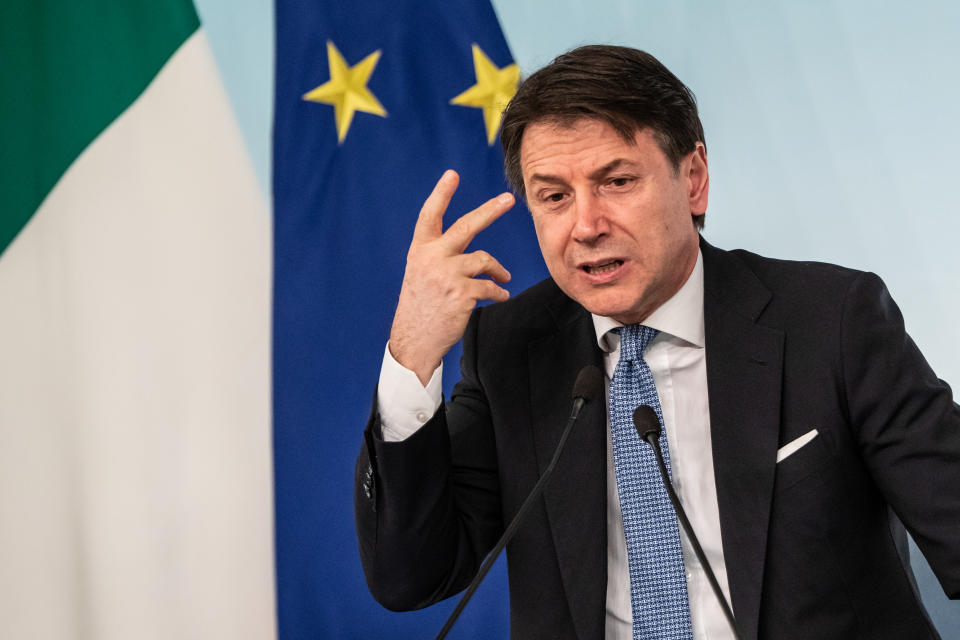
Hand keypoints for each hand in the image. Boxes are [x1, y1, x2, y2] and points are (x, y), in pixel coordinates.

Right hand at [389, 170, 514, 384]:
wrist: (414, 341)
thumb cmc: (421, 308)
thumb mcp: (421, 275)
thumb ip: (439, 257)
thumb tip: (471, 251)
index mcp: (419, 251)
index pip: (429, 216)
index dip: (441, 194)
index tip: (452, 175)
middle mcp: (432, 258)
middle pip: (466, 226)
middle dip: (490, 210)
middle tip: (508, 199)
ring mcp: (447, 275)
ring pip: (484, 259)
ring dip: (498, 269)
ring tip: (504, 277)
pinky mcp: (462, 294)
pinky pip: (490, 286)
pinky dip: (499, 291)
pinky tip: (500, 296)